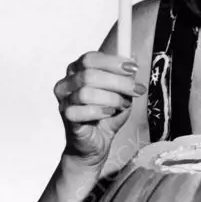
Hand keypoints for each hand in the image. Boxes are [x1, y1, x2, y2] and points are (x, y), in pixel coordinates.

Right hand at [54, 52, 145, 167]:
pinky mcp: (66, 117)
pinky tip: (109, 114)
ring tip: (122, 105)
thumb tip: (133, 57)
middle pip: (89, 74)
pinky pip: (80, 111)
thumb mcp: (121, 93)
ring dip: (111, 99)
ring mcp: (64, 100)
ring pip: (86, 92)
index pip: (90, 58)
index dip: (113, 62)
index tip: (133, 69)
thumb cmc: (106, 116)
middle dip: (119, 82)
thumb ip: (124, 75)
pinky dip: (99, 112)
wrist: (96, 144)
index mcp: (78, 70)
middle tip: (136, 91)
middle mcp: (67, 83)